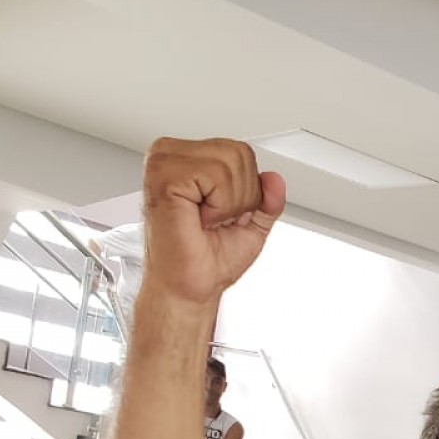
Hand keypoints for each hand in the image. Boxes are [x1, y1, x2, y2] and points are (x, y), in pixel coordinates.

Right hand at [142, 138, 285, 305]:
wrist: (190, 288)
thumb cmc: (208, 260)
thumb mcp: (251, 225)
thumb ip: (267, 199)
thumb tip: (275, 178)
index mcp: (188, 159)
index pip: (240, 151)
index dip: (246, 191)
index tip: (222, 215)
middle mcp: (173, 155)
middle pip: (238, 153)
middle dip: (240, 197)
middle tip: (214, 220)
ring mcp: (164, 162)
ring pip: (229, 162)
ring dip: (228, 204)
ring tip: (205, 220)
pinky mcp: (163, 176)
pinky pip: (214, 175)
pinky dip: (217, 206)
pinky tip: (198, 218)